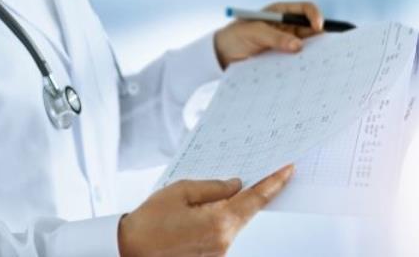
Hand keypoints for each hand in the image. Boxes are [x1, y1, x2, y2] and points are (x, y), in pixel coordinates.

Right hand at [118, 165, 293, 256]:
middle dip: (250, 192)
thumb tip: (235, 184)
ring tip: (210, 194)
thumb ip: (213, 186)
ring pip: (232, 222)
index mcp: (220, 222)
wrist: (130, 252)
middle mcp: (224, 241)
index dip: (274, 183)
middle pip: (246, 211)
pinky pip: (221, 233)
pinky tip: (202, 212)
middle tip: (254, 171)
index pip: (256, 199)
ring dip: (229, 207)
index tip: (288, 170)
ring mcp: (218, 253)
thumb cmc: (149, 222)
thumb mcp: (180, 191)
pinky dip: (218, 220)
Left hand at [214, 2, 323, 68]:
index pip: (305, 10)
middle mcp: (286, 27)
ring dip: (314, 52)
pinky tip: (307, 69)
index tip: (318, 28)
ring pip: (307, 46)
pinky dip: (304, 63)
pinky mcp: (283, 58)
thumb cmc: (235, 36)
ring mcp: (286, 43)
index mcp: (280, 13)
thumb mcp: (253, 33)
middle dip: (321, 36)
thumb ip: (274, 38)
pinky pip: (298, 59)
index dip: (315, 16)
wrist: (222, 55)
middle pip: (311, 29)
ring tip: (320, 60)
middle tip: (329, 47)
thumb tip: (297, 46)